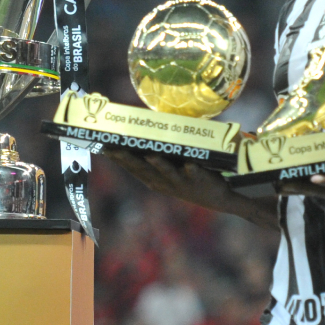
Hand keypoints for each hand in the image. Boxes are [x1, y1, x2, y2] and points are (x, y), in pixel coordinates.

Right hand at [103, 149, 278, 228]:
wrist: (220, 198)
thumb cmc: (191, 176)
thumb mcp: (171, 169)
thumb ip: (160, 153)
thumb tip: (150, 126)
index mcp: (155, 179)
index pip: (133, 168)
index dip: (118, 159)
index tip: (104, 147)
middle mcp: (165, 183)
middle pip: (144, 170)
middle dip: (129, 159)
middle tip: (115, 148)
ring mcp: (183, 183)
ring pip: (168, 173)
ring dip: (159, 164)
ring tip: (151, 154)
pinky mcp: (201, 181)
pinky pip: (196, 174)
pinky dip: (192, 170)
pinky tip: (191, 164)